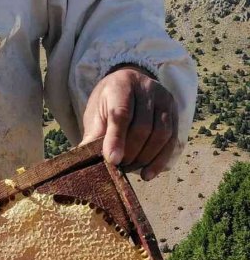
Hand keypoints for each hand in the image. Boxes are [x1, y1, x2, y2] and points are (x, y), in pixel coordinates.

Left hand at [82, 66, 177, 180]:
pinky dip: (159, 160)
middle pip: (143, 126)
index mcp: (122, 85)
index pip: (122, 113)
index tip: (112, 160)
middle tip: (119, 168)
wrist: (129, 86)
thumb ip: (93, 135)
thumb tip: (85, 161)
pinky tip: (147, 174)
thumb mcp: (95, 115)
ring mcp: (164, 99)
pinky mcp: (175, 112)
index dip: (117, 139)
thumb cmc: (108, 104)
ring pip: (161, 134)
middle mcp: (147, 88)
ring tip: (130, 169)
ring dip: (145, 158)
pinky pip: (172, 140)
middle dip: (131, 152)